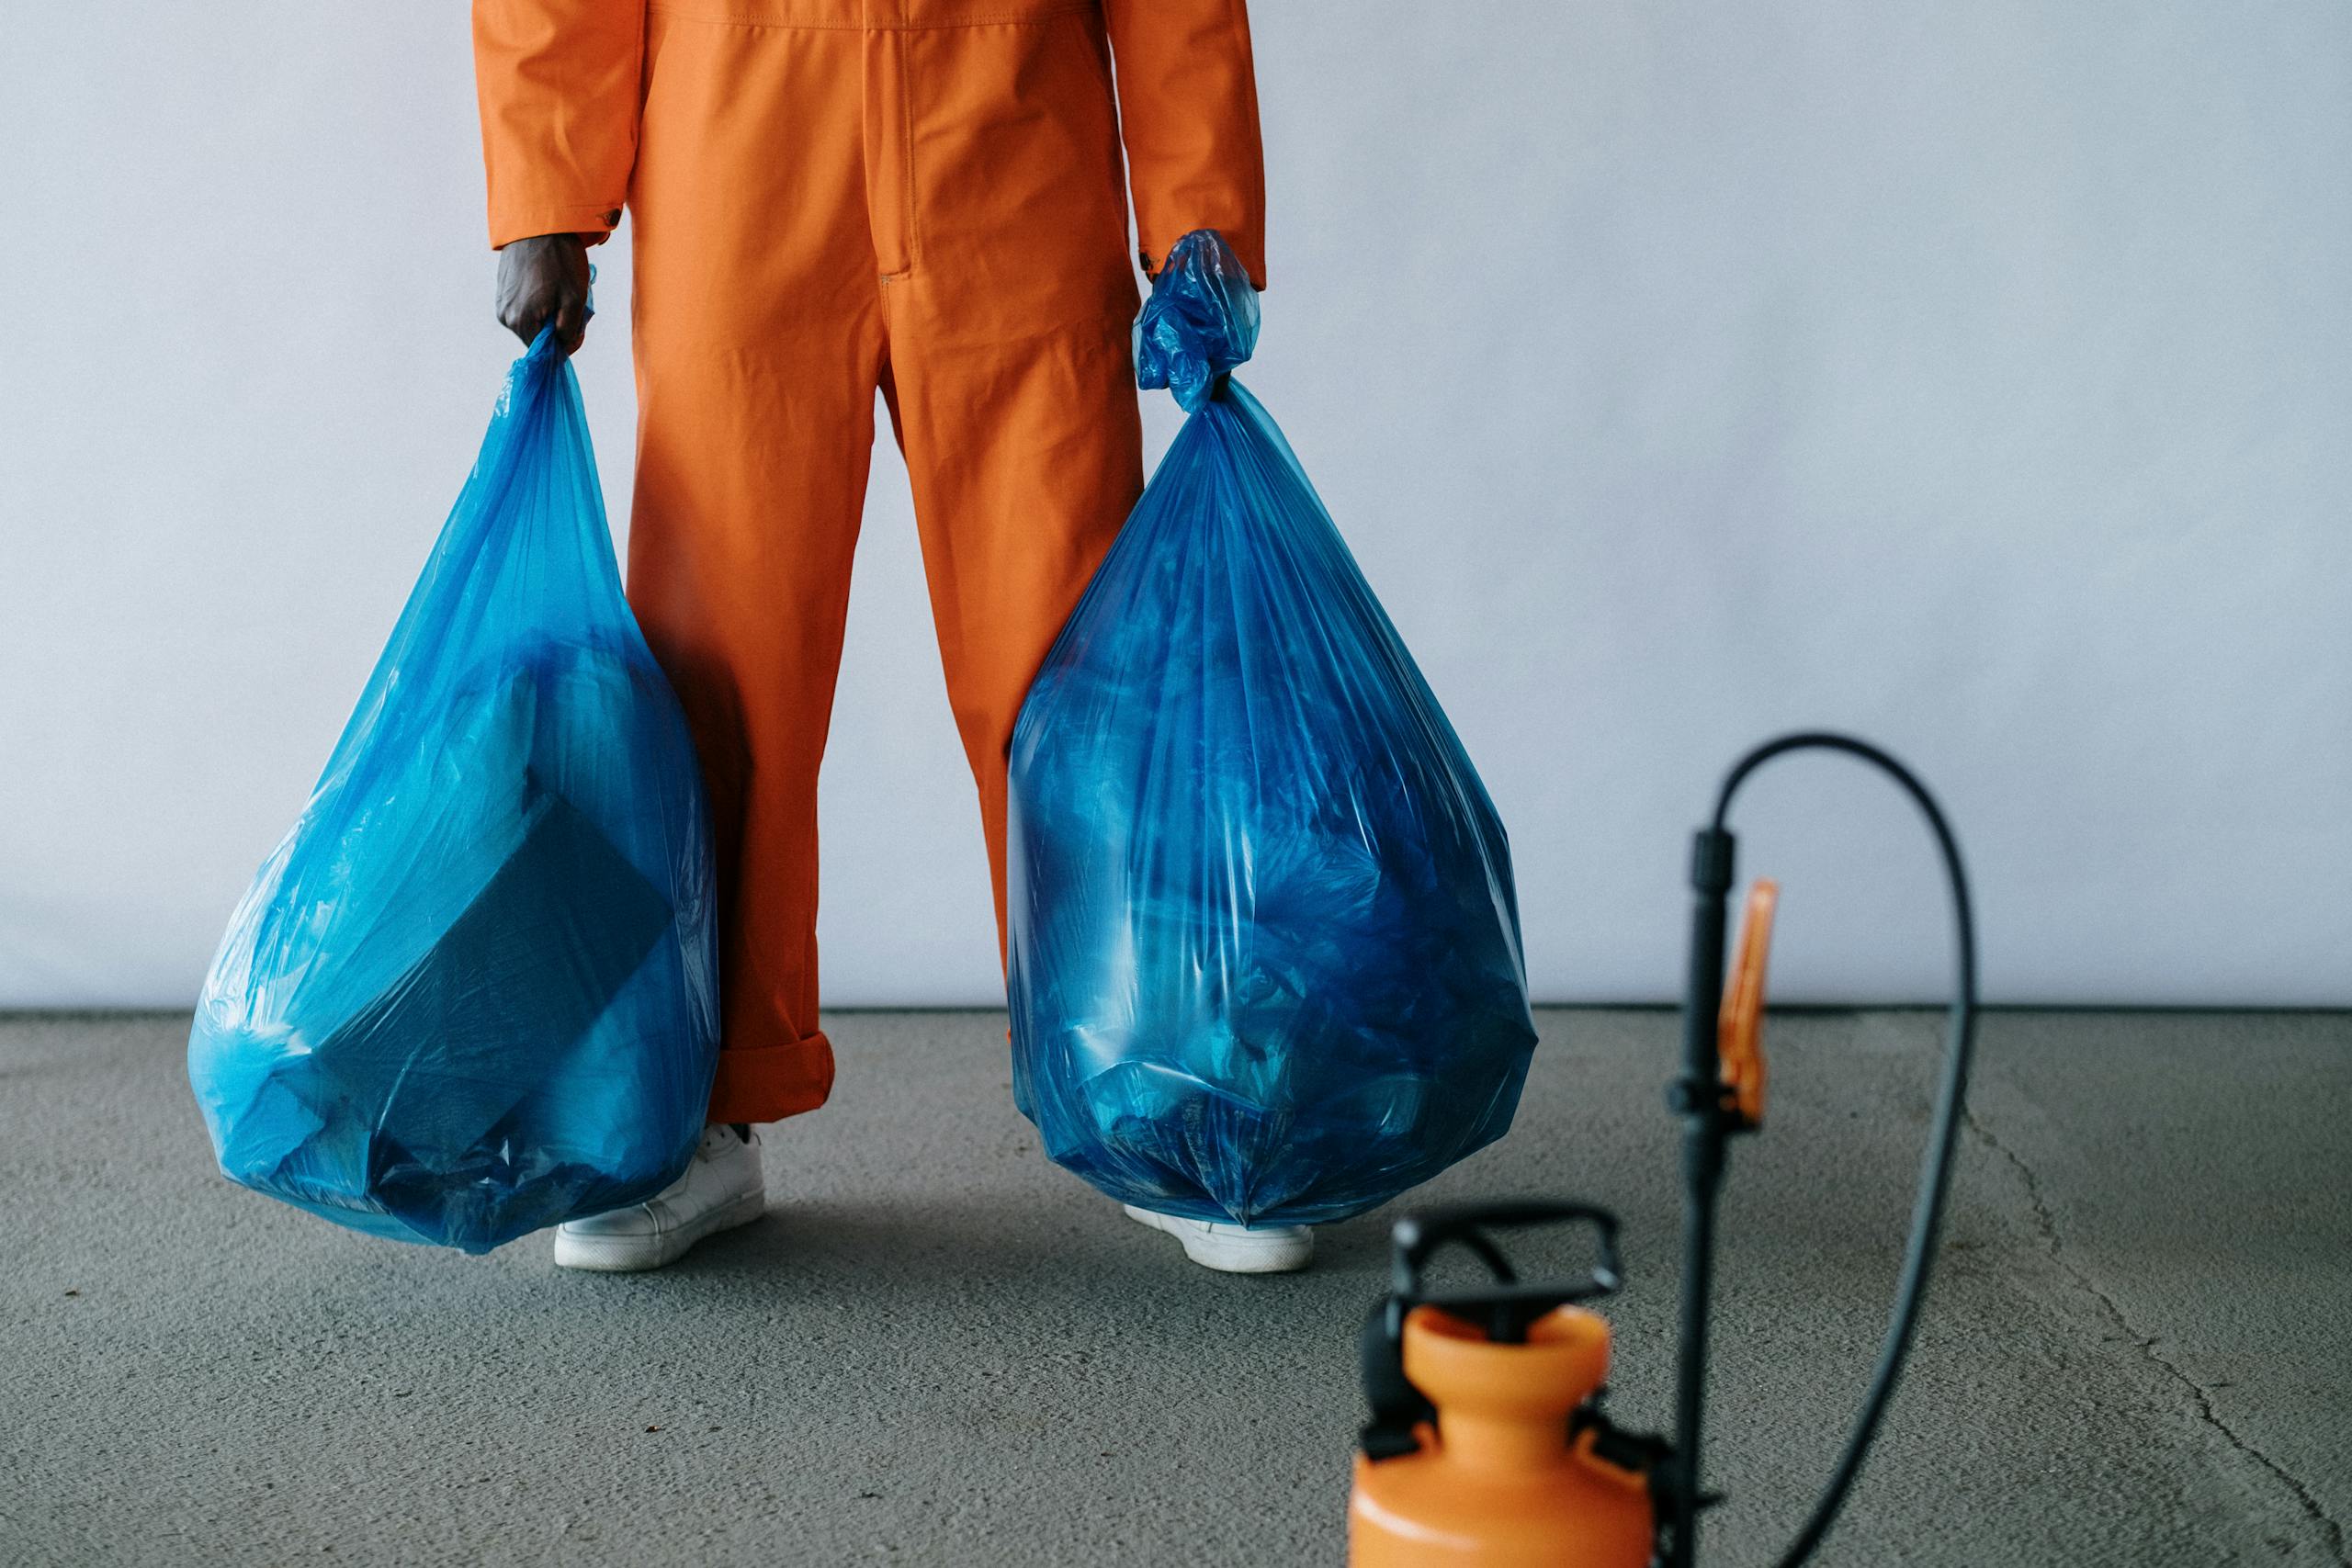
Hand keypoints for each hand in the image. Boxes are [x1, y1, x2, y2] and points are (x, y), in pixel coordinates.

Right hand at [495, 233, 592, 352]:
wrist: (537, 225)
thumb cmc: (559, 260)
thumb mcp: (575, 298)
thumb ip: (570, 330)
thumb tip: (563, 346)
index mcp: (522, 321)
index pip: (546, 352)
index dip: (567, 343)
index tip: (578, 326)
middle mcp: (506, 317)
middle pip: (538, 338)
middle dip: (558, 328)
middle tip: (574, 306)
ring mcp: (501, 304)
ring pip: (532, 324)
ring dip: (550, 315)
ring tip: (561, 292)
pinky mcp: (502, 292)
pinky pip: (524, 309)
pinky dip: (539, 305)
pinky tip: (548, 285)